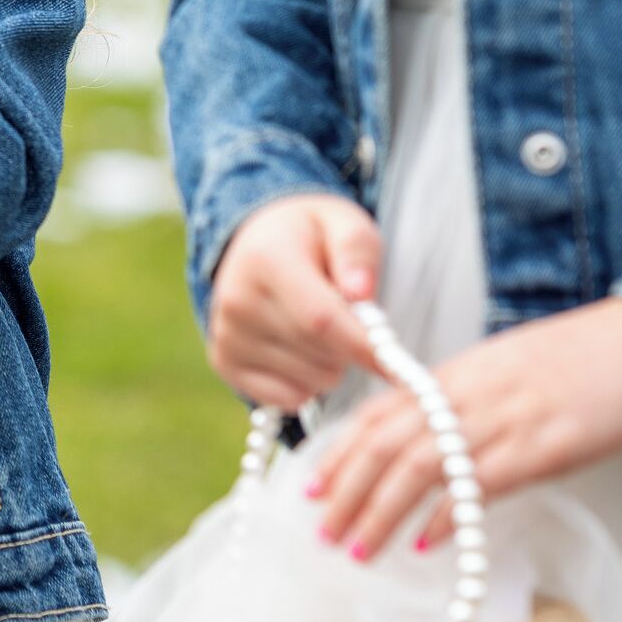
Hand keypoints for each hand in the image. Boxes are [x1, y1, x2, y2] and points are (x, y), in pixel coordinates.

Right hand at [205, 194, 383, 408]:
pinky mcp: (224, 361)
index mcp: (267, 259)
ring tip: (321, 328)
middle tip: (350, 319)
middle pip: (319, 356)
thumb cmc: (312, 235)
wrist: (258, 240)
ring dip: (330, 366)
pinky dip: (306, 383)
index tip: (398, 367)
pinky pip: (288, 399)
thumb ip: (357, 250)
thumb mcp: (343, 222)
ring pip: (309, 382)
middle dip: (351, 349)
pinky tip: (300, 349)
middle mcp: (237, 300)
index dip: (365, 348)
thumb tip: (361, 293)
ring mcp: (226, 335)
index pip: (321, 320)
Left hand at [307, 298, 621, 559]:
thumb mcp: (517, 370)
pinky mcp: (545, 444)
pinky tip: (426, 541)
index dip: (341, 450)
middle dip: (348, 492)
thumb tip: (441, 442)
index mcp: (463, 371)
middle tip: (322, 533)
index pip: (381, 410)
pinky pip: (480, 481)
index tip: (312, 485)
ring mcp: (506, 417)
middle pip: (386, 442)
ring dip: (381, 511)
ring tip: (357, 550)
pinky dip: (447, 513)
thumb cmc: (593, 359)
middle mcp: (472, 391)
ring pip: (419, 465)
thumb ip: (474, 400)